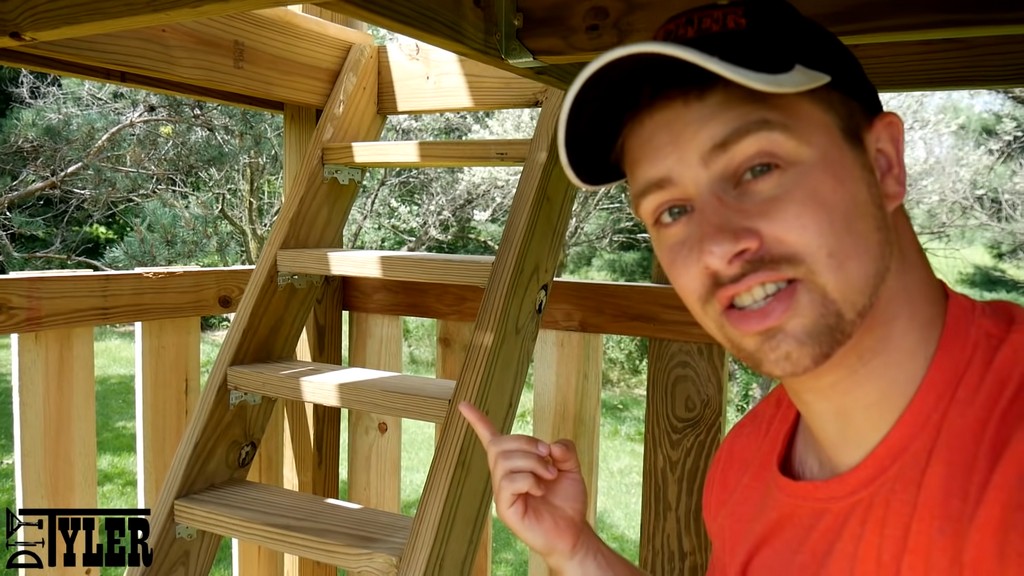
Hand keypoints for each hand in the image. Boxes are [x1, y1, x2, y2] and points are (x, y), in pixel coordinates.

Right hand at [459, 401, 589, 567]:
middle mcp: (503, 475)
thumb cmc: (567, 500)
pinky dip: (530, 480)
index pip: (490, 437)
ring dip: (533, 463)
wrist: (572, 531)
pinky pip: (509, 482)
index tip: (463, 403)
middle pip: (500, 444)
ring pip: (504, 461)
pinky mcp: (505, 507)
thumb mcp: (570, 467)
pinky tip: (540, 490)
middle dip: (527, 443)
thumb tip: (551, 446)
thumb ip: (563, 449)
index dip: (477, 420)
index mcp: (514, 462)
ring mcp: (502, 492)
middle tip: (549, 457)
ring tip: (549, 476)